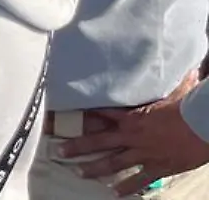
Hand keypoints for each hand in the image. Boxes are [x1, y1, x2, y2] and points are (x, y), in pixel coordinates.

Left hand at [59, 75, 208, 195]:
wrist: (202, 125)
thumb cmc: (187, 106)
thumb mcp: (168, 92)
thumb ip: (161, 84)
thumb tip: (167, 67)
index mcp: (132, 116)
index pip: (102, 113)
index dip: (85, 115)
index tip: (65, 117)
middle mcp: (131, 135)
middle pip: (98, 141)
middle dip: (77, 146)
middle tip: (59, 151)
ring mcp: (142, 153)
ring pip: (112, 163)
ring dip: (94, 168)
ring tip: (79, 172)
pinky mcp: (157, 167)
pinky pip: (138, 179)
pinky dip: (127, 187)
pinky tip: (115, 193)